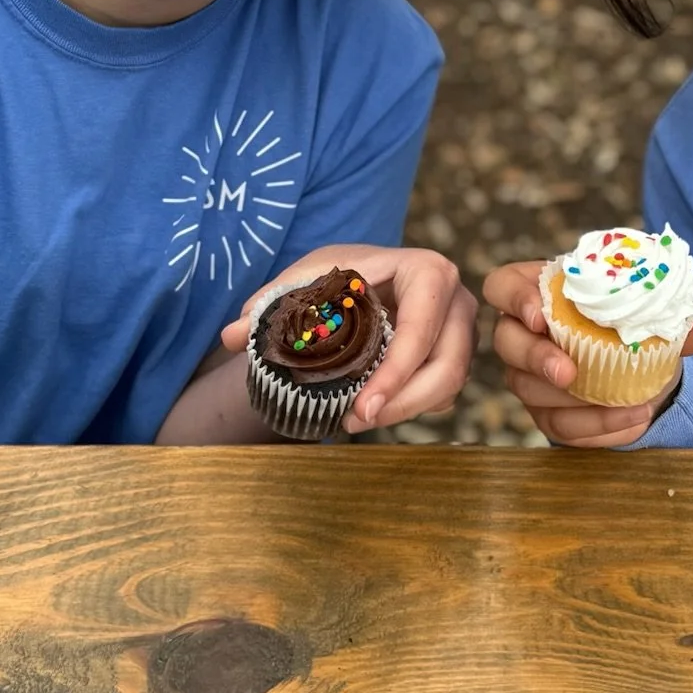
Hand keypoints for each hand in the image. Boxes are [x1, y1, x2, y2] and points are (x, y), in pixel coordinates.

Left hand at [222, 244, 475, 433]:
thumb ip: (270, 304)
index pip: (423, 325)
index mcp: (427, 271)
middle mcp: (455, 300)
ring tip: (353, 421)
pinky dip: (410, 408)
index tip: (362, 406)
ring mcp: (460, 330)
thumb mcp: (304, 280)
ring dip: (404, 411)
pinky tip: (374, 409)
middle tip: (353, 422)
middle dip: (402, 403)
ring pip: (448, 386)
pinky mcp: (455, 357)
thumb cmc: (336, 278)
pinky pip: (443, 393)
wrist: (359, 283)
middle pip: (447, 366)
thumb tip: (232, 335)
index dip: (397, 371)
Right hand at [485, 259, 692, 447]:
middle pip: (506, 343)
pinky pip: (559, 427)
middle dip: (535, 358)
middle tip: (569, 372)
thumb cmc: (624, 321)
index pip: (502, 286)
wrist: (633, 361)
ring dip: (577, 402)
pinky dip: (596, 429)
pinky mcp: (546, 412)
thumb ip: (673, 317)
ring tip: (629, 403)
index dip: (514, 298)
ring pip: (530, 391)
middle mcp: (522, 333)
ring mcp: (528, 376)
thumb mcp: (647, 312)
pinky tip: (631, 422)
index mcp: (538, 291)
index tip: (540, 314)